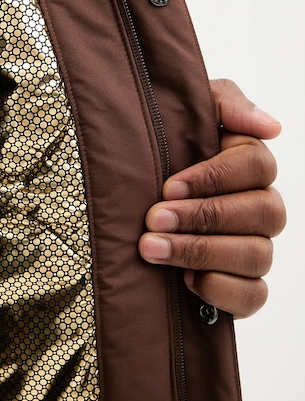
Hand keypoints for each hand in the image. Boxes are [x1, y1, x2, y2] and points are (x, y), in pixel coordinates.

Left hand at [138, 79, 285, 317]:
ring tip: (151, 248)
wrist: (128, 191)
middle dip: (202, 217)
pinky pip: (253, 295)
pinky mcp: (243, 286)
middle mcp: (261, 206)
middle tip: (153, 219)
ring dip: (200, 252)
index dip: (215, 178)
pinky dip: (221, 289)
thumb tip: (272, 127)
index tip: (168, 186)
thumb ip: (227, 104)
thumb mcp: (185, 111)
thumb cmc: (161, 147)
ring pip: (257, 254)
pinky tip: (184, 280)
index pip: (257, 166)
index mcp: (250, 163)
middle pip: (262, 212)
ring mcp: (256, 247)